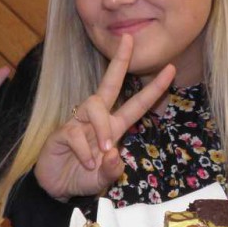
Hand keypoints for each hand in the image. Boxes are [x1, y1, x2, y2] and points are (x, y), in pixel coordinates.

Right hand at [33, 34, 175, 201]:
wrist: (57, 188)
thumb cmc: (83, 177)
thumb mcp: (103, 179)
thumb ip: (111, 170)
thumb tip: (113, 154)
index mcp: (114, 127)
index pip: (137, 104)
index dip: (154, 88)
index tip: (170, 68)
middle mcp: (97, 120)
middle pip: (109, 84)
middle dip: (119, 61)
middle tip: (129, 38)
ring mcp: (78, 123)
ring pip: (94, 106)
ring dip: (102, 128)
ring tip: (102, 152)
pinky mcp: (62, 132)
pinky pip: (76, 133)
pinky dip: (84, 151)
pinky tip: (86, 164)